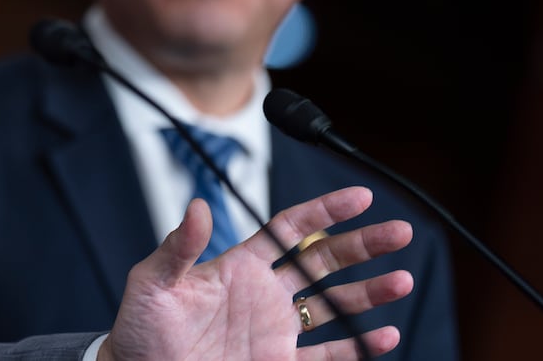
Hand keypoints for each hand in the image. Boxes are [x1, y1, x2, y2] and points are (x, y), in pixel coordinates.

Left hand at [102, 186, 413, 360]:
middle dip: (362, 245)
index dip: (325, 211)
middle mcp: (265, 294)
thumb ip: (179, 247)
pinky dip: (358, 347)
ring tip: (402, 279)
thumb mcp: (152, 282)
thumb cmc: (140, 328)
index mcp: (239, 266)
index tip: (361, 196)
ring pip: (334, 306)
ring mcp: (275, 331)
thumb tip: (199, 206)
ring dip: (369, 293)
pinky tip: (384, 335)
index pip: (290, 229)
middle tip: (399, 232)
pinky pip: (328, 355)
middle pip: (323, 261)